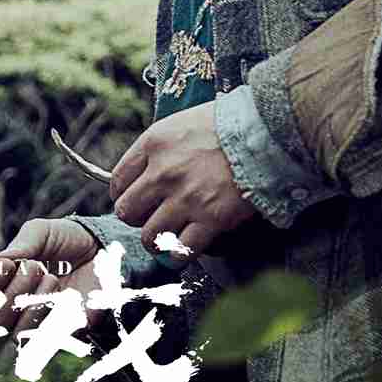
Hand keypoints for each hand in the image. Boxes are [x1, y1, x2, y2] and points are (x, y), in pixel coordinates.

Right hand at [0, 217, 105, 338]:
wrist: (103, 249)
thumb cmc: (65, 239)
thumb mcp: (40, 232)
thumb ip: (20, 246)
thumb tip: (0, 262)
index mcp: (4, 282)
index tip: (3, 267)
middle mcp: (16, 307)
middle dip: (12, 293)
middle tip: (34, 266)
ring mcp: (38, 323)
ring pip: (17, 334)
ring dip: (32, 304)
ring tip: (51, 277)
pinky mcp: (61, 335)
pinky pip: (46, 340)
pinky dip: (52, 318)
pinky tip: (63, 294)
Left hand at [109, 101, 256, 256]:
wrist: (263, 132)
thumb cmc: (225, 124)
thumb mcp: (180, 124)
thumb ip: (159, 148)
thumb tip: (147, 171)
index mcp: (153, 144)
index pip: (117, 180)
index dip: (122, 195)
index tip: (132, 199)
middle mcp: (163, 172)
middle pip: (127, 211)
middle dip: (136, 219)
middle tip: (149, 218)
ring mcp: (186, 198)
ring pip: (149, 237)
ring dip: (155, 242)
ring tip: (165, 239)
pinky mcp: (210, 220)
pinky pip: (180, 252)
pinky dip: (178, 256)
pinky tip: (183, 250)